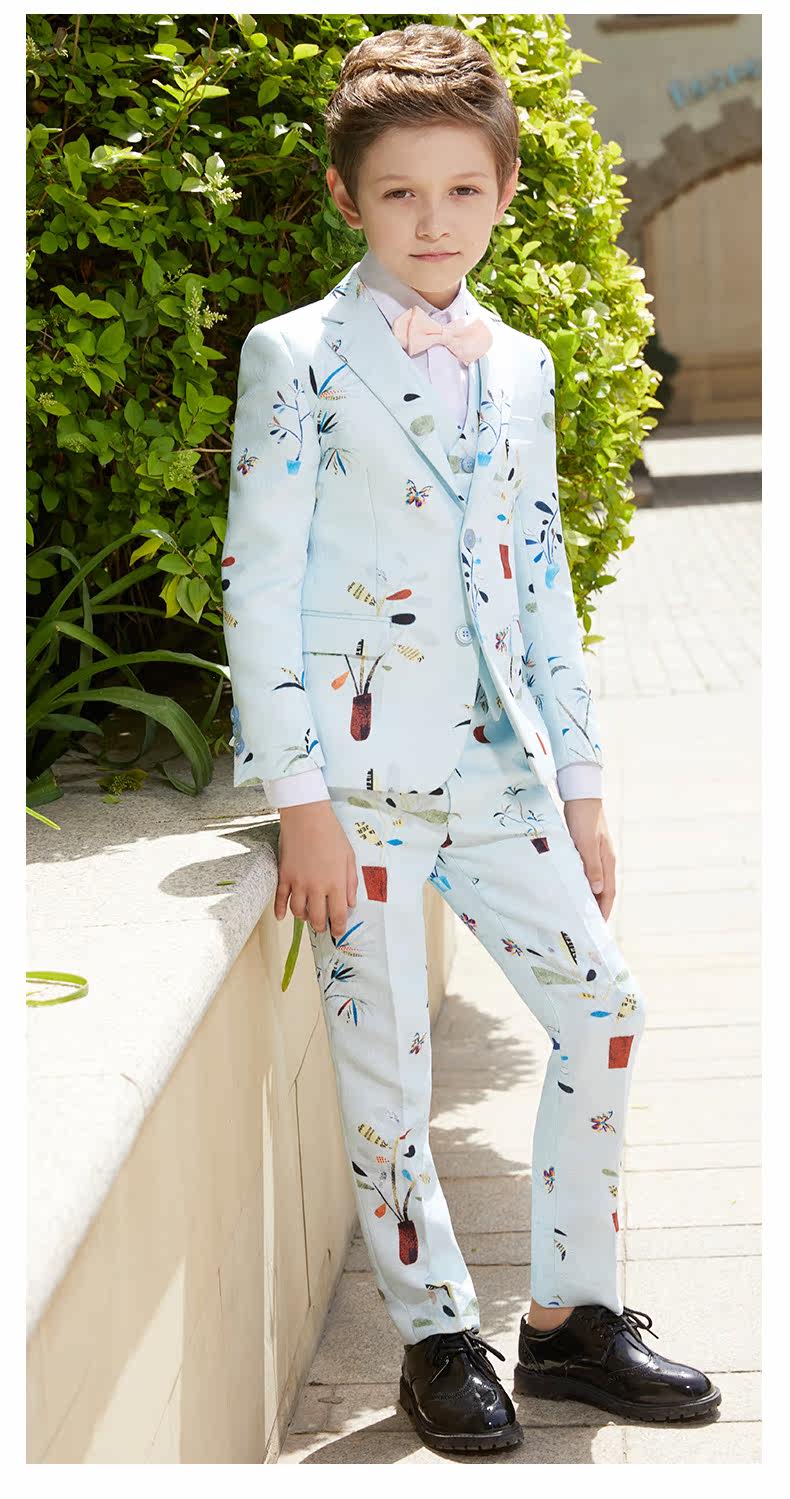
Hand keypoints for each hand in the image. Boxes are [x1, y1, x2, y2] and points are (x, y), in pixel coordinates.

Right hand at [274, 801, 357, 939]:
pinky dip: (280, 911)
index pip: (338, 915)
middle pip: (317, 918)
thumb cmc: (331, 834)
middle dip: (321, 926)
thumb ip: (351, 882)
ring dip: (304, 918)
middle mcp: (316, 887)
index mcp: (336, 883)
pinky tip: (282, 916)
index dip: (339, 927)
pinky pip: (279, 900)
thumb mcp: (349, 857)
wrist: (306, 817)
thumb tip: (350, 903)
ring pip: (298, 912)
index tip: (338, 932)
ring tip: (308, 915)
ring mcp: (298, 883)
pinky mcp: (284, 876)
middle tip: (323, 926)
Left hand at [563, 798, 615, 921]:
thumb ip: (592, 866)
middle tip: (589, 926)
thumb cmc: (583, 818)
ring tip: (581, 912)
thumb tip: (598, 890)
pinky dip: (584, 884)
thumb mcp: (586, 843)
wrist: (580, 795)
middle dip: (599, 909)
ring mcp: (597, 855)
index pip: (608, 893)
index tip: (599, 927)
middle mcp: (605, 860)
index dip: (604, 910)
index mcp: (607, 861)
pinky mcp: (588, 849)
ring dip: (591, 898)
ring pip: (596, 882)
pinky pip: (588, 873)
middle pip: (604, 890)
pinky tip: (575, 888)